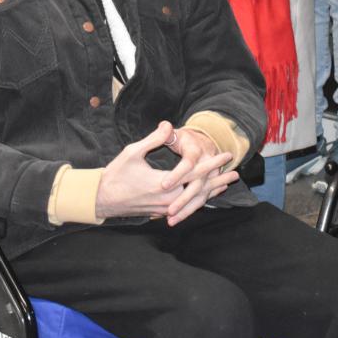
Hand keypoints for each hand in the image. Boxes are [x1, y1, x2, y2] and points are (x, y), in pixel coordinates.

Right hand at [95, 122, 234, 222]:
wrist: (102, 199)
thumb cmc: (116, 174)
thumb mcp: (133, 152)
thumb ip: (154, 139)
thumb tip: (168, 125)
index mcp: (163, 184)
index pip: (195, 173)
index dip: (212, 163)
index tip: (226, 155)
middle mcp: (168, 200)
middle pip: (200, 190)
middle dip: (218, 180)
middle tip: (236, 173)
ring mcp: (165, 209)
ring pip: (194, 200)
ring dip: (211, 192)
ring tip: (225, 185)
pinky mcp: (161, 213)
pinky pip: (186, 206)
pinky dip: (198, 199)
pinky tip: (205, 196)